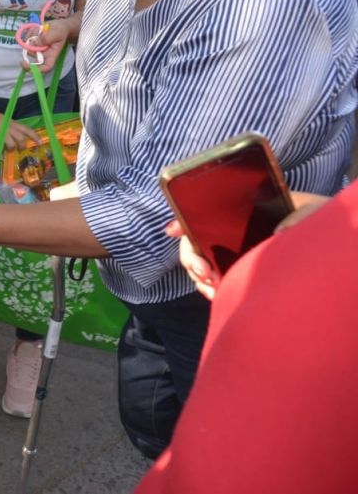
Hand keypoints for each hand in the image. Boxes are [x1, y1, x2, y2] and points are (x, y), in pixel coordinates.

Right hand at [0, 99, 40, 150]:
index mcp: (13, 123)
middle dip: (22, 146)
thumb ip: (9, 128)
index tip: (40, 143)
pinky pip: (0, 147)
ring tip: (8, 149)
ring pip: (12, 145)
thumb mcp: (4, 120)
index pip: (27, 130)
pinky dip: (0, 151)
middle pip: (21, 139)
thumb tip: (12, 137)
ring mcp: (3, 133)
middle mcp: (10, 128)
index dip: (35, 136)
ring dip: (11, 149)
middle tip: (20, 149)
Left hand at [19, 18, 71, 74]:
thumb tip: (35, 43)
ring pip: (28, 46)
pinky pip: (26, 38)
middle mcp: (43, 54)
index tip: (29, 66)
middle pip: (32, 57)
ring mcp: (36, 48)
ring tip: (40, 29)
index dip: (37, 70)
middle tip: (32, 37)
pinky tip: (37, 28)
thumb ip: (47, 39)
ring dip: (32, 36)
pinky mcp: (32, 42)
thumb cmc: (61, 31)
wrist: (59, 25)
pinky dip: (30, 32)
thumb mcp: (57, 33)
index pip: (46, 67)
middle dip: (29, 48)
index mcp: (51, 55)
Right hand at [165, 191, 331, 300]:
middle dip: (191, 257)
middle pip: (196, 240)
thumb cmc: (320, 224)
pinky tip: (216, 294)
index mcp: (246, 211)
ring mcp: (235, 254)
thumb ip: (297, 217)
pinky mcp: (239, 275)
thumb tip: (279, 232)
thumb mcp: (311, 212)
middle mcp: (234, 232)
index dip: (184, 219)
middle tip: (204, 272)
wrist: (332, 250)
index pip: (206, 210)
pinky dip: (208, 288)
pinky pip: (213, 280)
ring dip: (198, 276)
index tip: (171, 230)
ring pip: (201, 263)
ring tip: (212, 287)